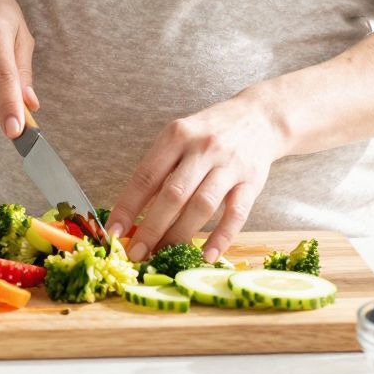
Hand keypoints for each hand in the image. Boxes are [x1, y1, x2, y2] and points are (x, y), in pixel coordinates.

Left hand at [107, 91, 287, 261]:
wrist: (259, 117)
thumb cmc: (210, 132)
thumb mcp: (180, 137)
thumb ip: (160, 168)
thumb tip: (132, 212)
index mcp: (177, 136)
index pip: (146, 176)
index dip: (128, 207)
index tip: (114, 233)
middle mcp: (203, 148)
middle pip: (173, 195)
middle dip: (151, 229)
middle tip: (137, 254)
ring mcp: (229, 165)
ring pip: (202, 206)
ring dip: (180, 235)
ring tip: (165, 256)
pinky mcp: (252, 181)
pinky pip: (236, 215)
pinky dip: (221, 238)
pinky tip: (207, 256)